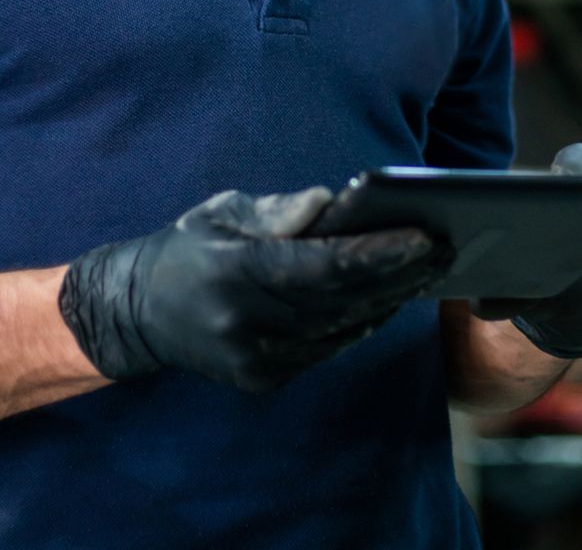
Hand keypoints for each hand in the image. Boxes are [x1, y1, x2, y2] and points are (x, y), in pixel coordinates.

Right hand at [59, 187, 446, 391]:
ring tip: (429, 270)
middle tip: (445, 249)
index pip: (324, 267)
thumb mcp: (224, 212)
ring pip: (342, 330)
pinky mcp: (262, 379)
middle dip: (399, 275)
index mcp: (235, 274)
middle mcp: (247, 324)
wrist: (136, 314)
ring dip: (389, 300)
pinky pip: (327, 349)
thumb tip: (333, 203)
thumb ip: (280, 211)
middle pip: (343, 301)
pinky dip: (361, 323)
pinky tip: (389, 299)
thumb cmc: (188, 249)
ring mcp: (255, 359)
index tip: (423, 236)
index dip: (380, 253)